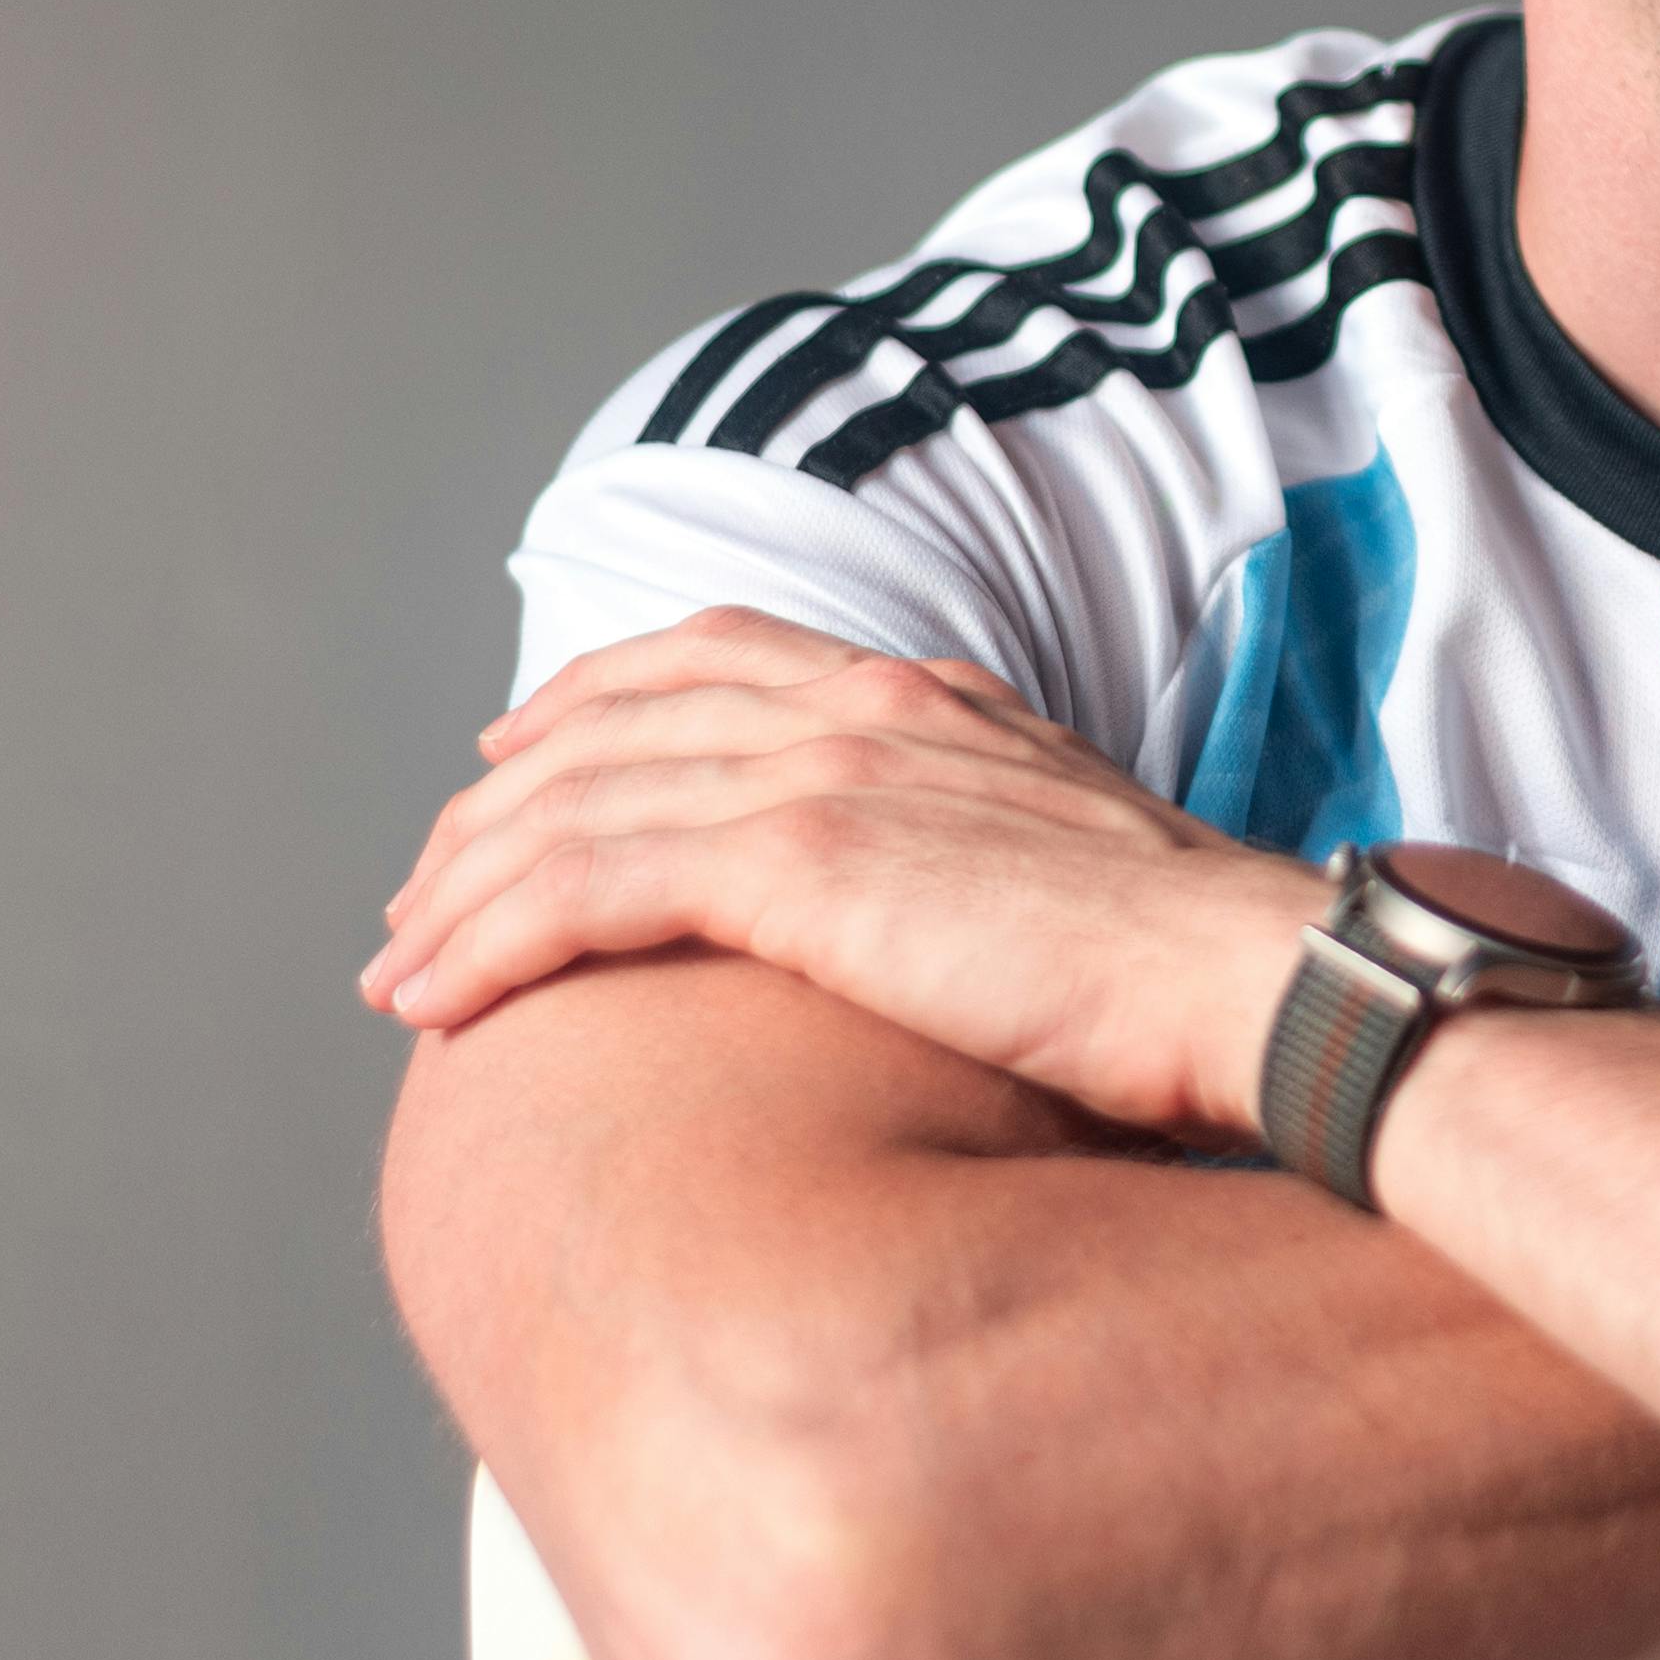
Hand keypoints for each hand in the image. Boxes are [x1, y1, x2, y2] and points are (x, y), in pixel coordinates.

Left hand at [364, 608, 1321, 1138]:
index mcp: (933, 701)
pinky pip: (588, 884)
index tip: (516, 758)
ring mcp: (831, 775)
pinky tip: (437, 999)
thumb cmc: (1194, 980)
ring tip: (397, 970)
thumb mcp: (1072, 883)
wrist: (1263, 984)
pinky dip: (491, 936)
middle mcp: (867, 711)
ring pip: (575, 807)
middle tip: (419, 894)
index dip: (596, 701)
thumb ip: (981, 869)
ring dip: (462, 891)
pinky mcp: (802, 865)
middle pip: (615, 726)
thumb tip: (950, 937)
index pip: (717, 659)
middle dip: (494, 813)